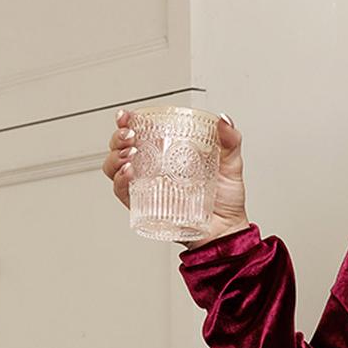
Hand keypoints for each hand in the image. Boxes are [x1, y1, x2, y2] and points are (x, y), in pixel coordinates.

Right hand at [104, 108, 250, 244]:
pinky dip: (120, 182)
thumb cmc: (226, 202)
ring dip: (116, 158)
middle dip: (118, 138)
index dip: (127, 122)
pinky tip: (128, 173)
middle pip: (121, 148)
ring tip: (129, 154)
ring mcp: (147, 187)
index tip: (127, 116)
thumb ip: (231, 141)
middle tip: (130, 136)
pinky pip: (123, 194)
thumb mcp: (231, 165)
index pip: (140, 132)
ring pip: (115, 168)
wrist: (227, 231)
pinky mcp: (145, 208)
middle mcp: (153, 169)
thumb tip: (224, 121)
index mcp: (168, 153)